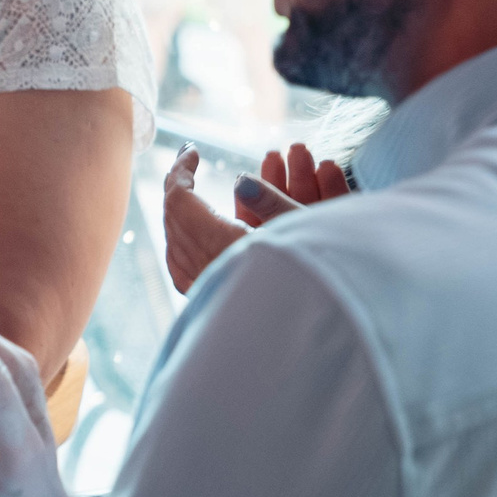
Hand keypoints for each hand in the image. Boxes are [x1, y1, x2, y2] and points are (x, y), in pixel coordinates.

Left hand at [162, 143, 345, 292]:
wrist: (316, 346)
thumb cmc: (321, 280)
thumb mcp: (304, 232)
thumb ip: (272, 204)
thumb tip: (242, 182)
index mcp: (220, 247)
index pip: (180, 199)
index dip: (181, 170)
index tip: (193, 150)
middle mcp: (204, 270)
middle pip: (175, 219)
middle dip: (181, 187)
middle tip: (189, 164)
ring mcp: (202, 291)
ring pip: (176, 243)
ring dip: (184, 214)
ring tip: (191, 195)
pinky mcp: (208, 308)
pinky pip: (185, 267)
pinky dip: (186, 243)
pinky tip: (196, 236)